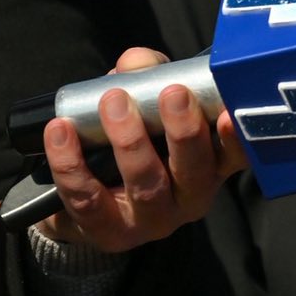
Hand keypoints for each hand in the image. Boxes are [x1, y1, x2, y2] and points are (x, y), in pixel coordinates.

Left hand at [36, 47, 247, 251]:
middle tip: (172, 93)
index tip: (227, 114)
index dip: (235, 138)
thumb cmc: (137, 142)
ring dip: (129, 141)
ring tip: (113, 101)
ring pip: (145, 185)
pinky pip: (87, 199)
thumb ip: (148, 76)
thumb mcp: (149, 105)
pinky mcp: (107, 232)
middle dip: (184, 132)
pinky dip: (72, 163)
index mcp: (212, 168)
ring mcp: (150, 221)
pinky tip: (60, 131)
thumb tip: (136, 63)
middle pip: (193, 171)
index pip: (235, 156)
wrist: (92, 200)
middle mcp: (189, 199)